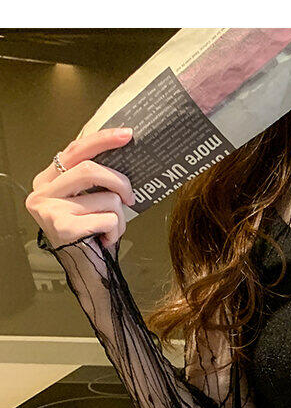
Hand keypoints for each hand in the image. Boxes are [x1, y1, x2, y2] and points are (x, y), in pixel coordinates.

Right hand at [26, 128, 135, 252]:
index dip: (102, 140)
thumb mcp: (86, 202)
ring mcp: (50, 210)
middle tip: (131, 198)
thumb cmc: (89, 236)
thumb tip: (123, 158)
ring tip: (112, 230)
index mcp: (46, 181)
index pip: (75, 150)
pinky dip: (116, 231)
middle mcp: (42, 193)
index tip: (127, 134)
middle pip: (89, 170)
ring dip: (119, 216)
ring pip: (104, 197)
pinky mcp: (63, 227)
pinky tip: (105, 241)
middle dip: (119, 182)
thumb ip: (93, 181)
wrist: (85, 273)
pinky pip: (107, 219)